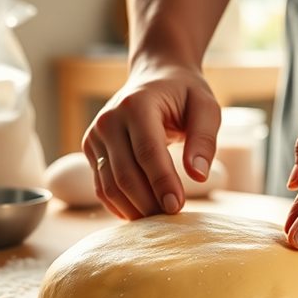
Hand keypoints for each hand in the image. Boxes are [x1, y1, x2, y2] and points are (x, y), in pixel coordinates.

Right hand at [82, 60, 220, 218]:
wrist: (155, 77)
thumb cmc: (185, 94)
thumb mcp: (205, 108)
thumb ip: (204, 140)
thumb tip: (198, 176)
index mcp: (137, 105)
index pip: (147, 152)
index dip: (161, 183)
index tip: (177, 207)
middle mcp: (109, 120)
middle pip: (125, 174)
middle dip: (149, 202)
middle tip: (172, 218)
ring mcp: (95, 136)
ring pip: (109, 186)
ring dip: (134, 209)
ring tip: (159, 220)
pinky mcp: (92, 150)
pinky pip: (102, 187)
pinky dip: (120, 206)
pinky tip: (142, 214)